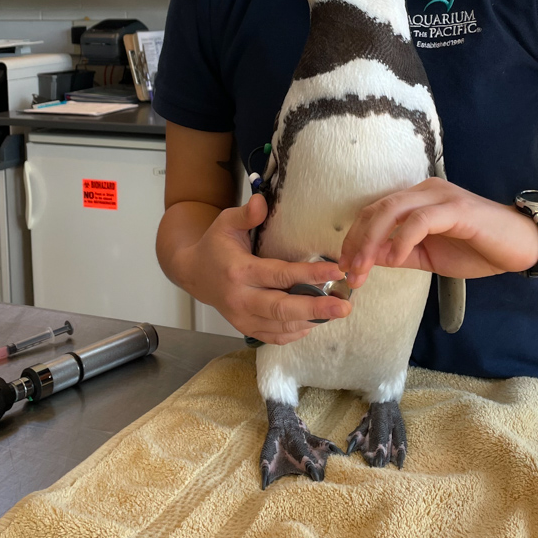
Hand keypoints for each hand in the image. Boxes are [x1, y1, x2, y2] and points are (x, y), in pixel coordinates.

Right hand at [179, 194, 350, 344]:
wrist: (193, 273)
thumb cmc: (215, 245)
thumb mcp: (226, 223)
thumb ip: (246, 214)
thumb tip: (262, 201)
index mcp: (239, 272)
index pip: (279, 275)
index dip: (310, 274)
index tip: (337, 271)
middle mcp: (240, 299)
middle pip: (283, 309)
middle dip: (317, 309)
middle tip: (344, 306)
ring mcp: (242, 318)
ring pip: (281, 326)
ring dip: (312, 321)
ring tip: (337, 311)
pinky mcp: (245, 329)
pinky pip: (274, 337)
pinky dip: (296, 333)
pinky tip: (314, 322)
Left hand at [337, 178, 537, 286]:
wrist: (524, 245)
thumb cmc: (480, 248)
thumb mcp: (430, 256)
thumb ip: (402, 253)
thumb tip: (371, 260)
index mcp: (417, 200)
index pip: (374, 212)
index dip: (354, 238)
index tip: (346, 268)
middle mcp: (425, 191)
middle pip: (376, 209)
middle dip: (356, 241)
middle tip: (349, 271)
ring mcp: (441, 197)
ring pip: (392, 210)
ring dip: (371, 241)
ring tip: (363, 268)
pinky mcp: (456, 209)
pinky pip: (420, 220)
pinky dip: (401, 239)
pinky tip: (394, 260)